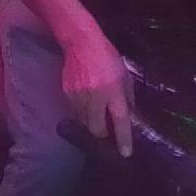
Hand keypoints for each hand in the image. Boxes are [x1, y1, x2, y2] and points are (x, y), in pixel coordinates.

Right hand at [61, 32, 133, 156]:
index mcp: (113, 91)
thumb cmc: (107, 56)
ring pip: (85, 122)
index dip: (123, 138)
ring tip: (95, 110)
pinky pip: (75, 112)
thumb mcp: (124, 74)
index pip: (120, 120)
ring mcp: (79, 97)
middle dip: (102, 133)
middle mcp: (96, 97)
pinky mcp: (67, 94)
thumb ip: (126, 96)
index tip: (126, 153)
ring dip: (91, 122)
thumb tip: (128, 114)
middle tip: (106, 129)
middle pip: (97, 129)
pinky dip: (82, 111)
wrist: (80, 43)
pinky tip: (85, 99)